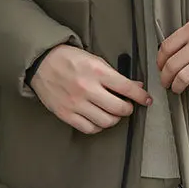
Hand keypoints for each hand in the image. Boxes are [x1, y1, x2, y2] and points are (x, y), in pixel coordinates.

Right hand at [32, 44, 151, 133]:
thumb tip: (136, 86)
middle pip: (118, 108)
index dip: (141, 96)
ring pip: (106, 121)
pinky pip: (89, 128)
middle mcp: (87, 88)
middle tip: (127, 106)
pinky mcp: (66, 114)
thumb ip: (114, 74)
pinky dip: (99, 126)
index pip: (126, 87)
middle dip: (128, 108)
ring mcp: (76, 103)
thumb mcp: (94, 59)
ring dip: (115, 118)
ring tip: (114, 112)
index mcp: (97, 71)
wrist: (41, 63)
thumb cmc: (69, 59)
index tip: (146, 99)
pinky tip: (100, 119)